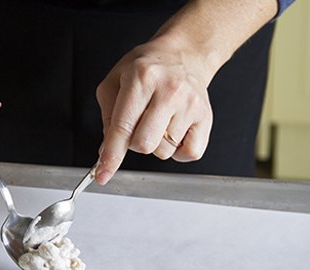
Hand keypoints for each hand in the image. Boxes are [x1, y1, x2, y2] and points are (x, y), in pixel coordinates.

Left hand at [93, 0, 278, 184]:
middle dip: (135, 142)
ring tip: (159, 119)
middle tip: (139, 123)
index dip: (112, 155)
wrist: (183, 55)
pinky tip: (174, 128)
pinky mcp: (206, 118)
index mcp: (142, 77)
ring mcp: (191, 105)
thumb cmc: (147, 69)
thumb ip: (107, 117)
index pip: (123, 126)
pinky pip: (188, 154)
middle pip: (144, 145)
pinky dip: (178, 150)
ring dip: (157, 143)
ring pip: (164, 151)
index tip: (103, 174)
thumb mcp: (115, 82)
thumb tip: (107, 152)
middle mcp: (169, 90)